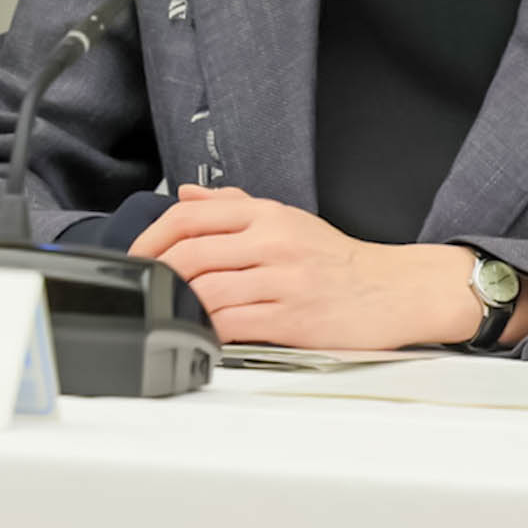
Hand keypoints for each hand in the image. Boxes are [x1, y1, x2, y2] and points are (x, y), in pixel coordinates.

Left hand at [125, 185, 485, 349]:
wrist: (393, 290)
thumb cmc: (337, 258)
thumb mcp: (286, 219)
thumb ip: (233, 207)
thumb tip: (185, 195)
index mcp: (266, 215)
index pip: (190, 216)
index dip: (151, 237)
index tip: (134, 255)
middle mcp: (272, 242)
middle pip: (191, 252)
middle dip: (155, 271)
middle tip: (140, 286)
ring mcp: (283, 281)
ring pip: (207, 289)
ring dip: (178, 302)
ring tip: (165, 310)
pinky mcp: (293, 318)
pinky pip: (234, 323)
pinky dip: (207, 329)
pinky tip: (197, 332)